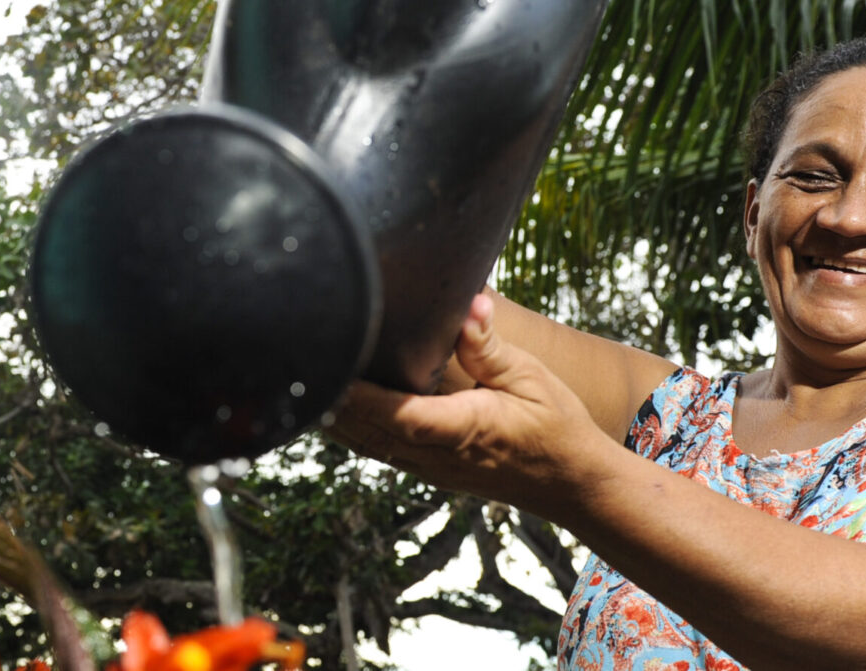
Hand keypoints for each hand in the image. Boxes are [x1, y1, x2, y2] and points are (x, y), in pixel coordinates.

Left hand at [327, 293, 609, 509]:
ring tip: (302, 372)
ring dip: (332, 415)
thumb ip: (490, 346)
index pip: (397, 415)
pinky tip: (330, 402)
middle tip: (295, 356)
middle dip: (329, 400)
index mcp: (463, 430)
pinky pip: (375, 448)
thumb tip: (470, 305)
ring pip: (363, 444)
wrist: (570, 483)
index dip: (357, 396)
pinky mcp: (424, 470)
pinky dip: (349, 426)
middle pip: (366, 431)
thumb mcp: (532, 378)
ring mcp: (426, 468)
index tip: (328, 365)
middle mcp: (436, 456)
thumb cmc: (555, 427)